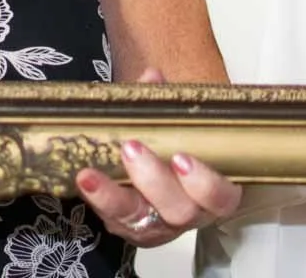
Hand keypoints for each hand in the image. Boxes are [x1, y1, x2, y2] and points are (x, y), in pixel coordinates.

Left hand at [75, 69, 242, 245]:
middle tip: (131, 149)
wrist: (162, 171)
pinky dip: (97, 200)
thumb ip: (166, 101)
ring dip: (113, 196)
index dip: (204, 182)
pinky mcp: (130, 228)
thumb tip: (152, 75)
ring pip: (141, 222)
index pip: (221, 196)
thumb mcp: (178, 124)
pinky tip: (85, 180)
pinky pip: (114, 221)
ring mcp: (159, 225)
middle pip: (179, 210)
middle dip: (154, 181)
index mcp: (214, 191)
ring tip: (91, 173)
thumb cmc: (179, 147)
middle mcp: (190, 213)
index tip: (180, 157)